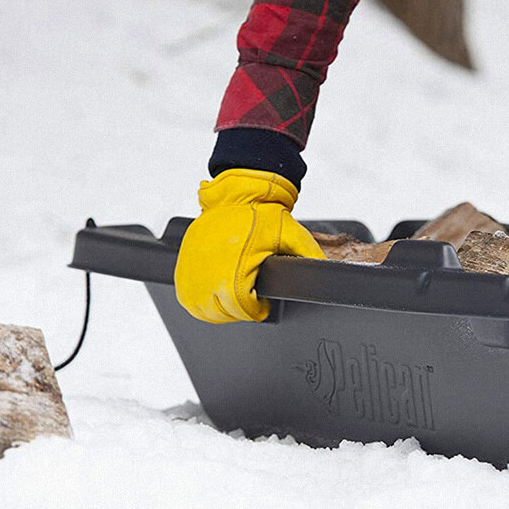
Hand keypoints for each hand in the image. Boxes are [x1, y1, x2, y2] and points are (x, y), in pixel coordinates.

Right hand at [174, 168, 324, 322]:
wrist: (235, 194)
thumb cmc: (260, 214)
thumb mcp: (291, 235)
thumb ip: (309, 255)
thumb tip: (328, 272)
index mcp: (233, 275)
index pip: (244, 311)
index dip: (257, 309)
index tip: (261, 301)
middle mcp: (208, 278)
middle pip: (223, 314)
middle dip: (239, 309)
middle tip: (250, 295)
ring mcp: (191, 274)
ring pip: (203, 311)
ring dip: (219, 308)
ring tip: (234, 294)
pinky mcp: (181, 269)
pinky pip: (188, 299)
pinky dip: (201, 300)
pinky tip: (216, 290)